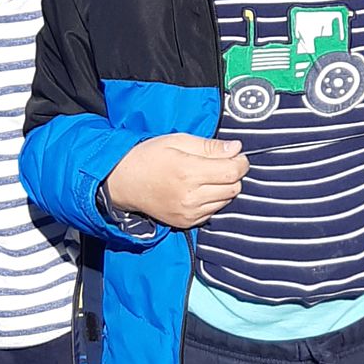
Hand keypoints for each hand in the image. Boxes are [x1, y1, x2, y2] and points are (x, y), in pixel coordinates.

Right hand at [105, 134, 247, 228]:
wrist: (123, 181)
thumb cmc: (149, 157)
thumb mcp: (178, 141)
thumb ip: (210, 146)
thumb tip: (236, 148)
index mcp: (189, 172)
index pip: (233, 172)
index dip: (241, 162)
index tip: (236, 155)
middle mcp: (190, 196)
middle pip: (234, 188)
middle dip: (233, 174)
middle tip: (221, 164)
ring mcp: (188, 212)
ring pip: (226, 201)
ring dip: (224, 188)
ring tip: (206, 176)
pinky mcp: (186, 222)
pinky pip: (213, 211)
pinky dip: (213, 200)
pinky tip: (199, 190)